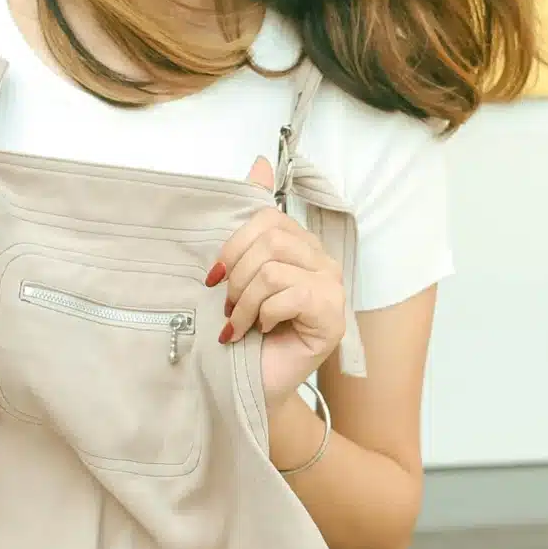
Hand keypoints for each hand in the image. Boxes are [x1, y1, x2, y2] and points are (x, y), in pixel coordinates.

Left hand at [208, 158, 348, 405]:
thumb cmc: (247, 334)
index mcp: (301, 246)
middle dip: (236, 276)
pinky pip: (289, 295)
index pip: (268, 219)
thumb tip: (259, 163)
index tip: (214, 277)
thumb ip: (249, 223)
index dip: (234, 244)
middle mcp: (323, 261)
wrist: (256, 385)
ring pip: (274, 269)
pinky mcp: (333, 316)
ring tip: (237, 324)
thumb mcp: (239, 274)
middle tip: (226, 306)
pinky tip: (260, 331)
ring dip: (244, 302)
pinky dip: (263, 315)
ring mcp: (333, 288)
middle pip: (271, 240)